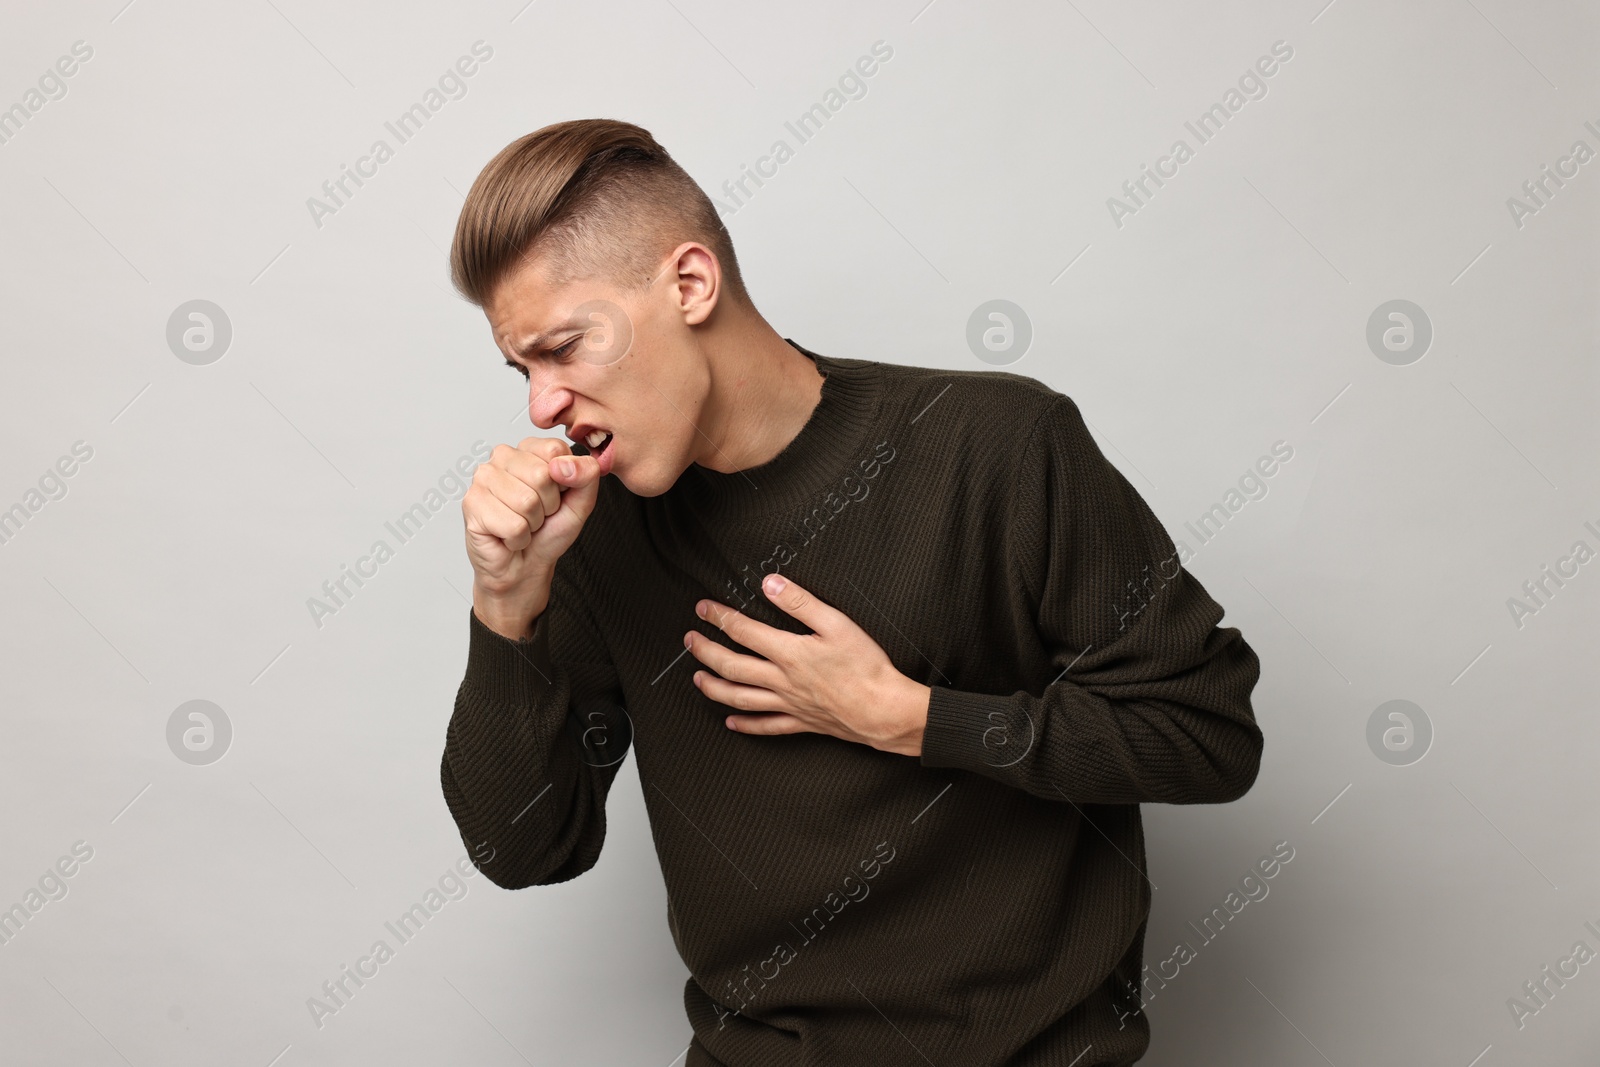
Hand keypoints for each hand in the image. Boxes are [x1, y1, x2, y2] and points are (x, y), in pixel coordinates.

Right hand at [462, 436, 601, 638]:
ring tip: (523, 525)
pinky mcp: (472, 504)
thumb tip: (563, 465)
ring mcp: (483, 479)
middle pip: (541, 475)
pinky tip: (509, 536)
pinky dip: (518, 538)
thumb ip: (586, 475)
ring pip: (526, 501)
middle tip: (537, 515)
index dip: (564, 482)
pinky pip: (513, 524)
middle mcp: (502, 457)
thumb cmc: (548, 531)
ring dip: (532, 523)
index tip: (555, 495)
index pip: (555, 450)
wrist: (524, 566)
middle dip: (548, 505)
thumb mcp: (581, 502)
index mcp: (528, 449)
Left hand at [684, 574, 930, 756]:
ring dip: (714, 688)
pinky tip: (731, 723)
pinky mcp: (801, 722)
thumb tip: (770, 584)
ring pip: (740, 698)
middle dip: (706, 652)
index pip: (743, 631)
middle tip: (689, 640)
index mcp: (788, 653)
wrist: (883, 710)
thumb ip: (801, 603)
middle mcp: (781, 681)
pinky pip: (766, 727)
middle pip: (732, 666)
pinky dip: (745, 726)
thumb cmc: (865, 667)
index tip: (703, 608)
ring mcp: (789, 704)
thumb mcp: (837, 623)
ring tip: (697, 679)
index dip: (720, 617)